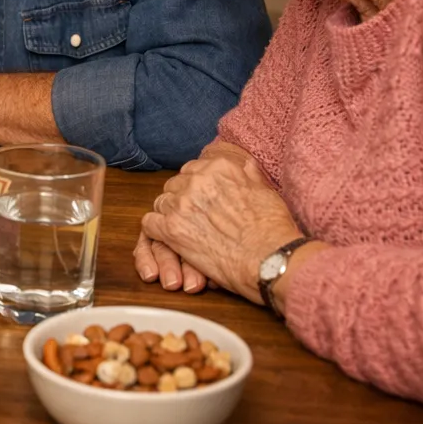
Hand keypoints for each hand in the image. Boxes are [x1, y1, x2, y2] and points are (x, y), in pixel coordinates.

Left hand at [139, 152, 301, 299]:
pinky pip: (149, 223)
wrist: (270, 260)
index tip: (201, 200)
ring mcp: (182, 204)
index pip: (192, 169)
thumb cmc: (273, 230)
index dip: (195, 186)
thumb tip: (245, 164)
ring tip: (183, 231)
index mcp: (219, 168)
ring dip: (169, 215)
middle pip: (175, 185)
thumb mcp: (266, 192)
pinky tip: (169, 239)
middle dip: (181, 200)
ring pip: (161, 202)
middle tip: (192, 218)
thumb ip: (249, 176)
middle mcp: (197, 181)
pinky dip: (157, 231)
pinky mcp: (171, 229)